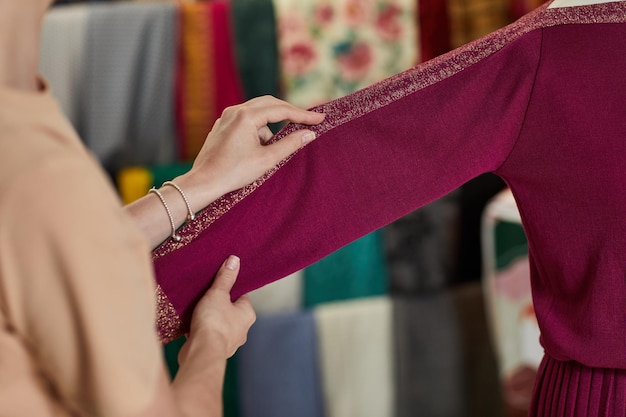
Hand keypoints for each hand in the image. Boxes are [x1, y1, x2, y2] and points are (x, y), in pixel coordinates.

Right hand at [171, 255, 252, 416]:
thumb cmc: (214, 321)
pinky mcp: (215, 349)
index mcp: (248, 314)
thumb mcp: (218, 293)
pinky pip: (209, 335)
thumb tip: (235, 260)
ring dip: (209, 318)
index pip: (241, 296)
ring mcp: (230, 341)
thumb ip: (225, 278)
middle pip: (230, 310)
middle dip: (218, 305)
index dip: (229, 290)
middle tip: (205, 297)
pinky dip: (202, 330)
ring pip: (219, 324)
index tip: (218, 286)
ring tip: (197, 310)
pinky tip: (191, 324)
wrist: (202, 351)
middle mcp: (243, 329)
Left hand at [176, 96, 325, 209]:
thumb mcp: (267, 159)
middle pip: (269, 104)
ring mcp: (226, 118)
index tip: (319, 118)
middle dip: (289, 113)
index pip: (281, 110)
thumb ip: (290, 144)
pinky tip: (259, 147)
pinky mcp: (222, 127)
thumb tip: (309, 134)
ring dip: (270, 126)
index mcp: (246, 116)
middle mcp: (235, 111)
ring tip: (271, 150)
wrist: (204, 182)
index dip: (302, 115)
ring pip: (257, 113)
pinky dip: (258, 130)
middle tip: (308, 121)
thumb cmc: (233, 172)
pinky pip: (246, 121)